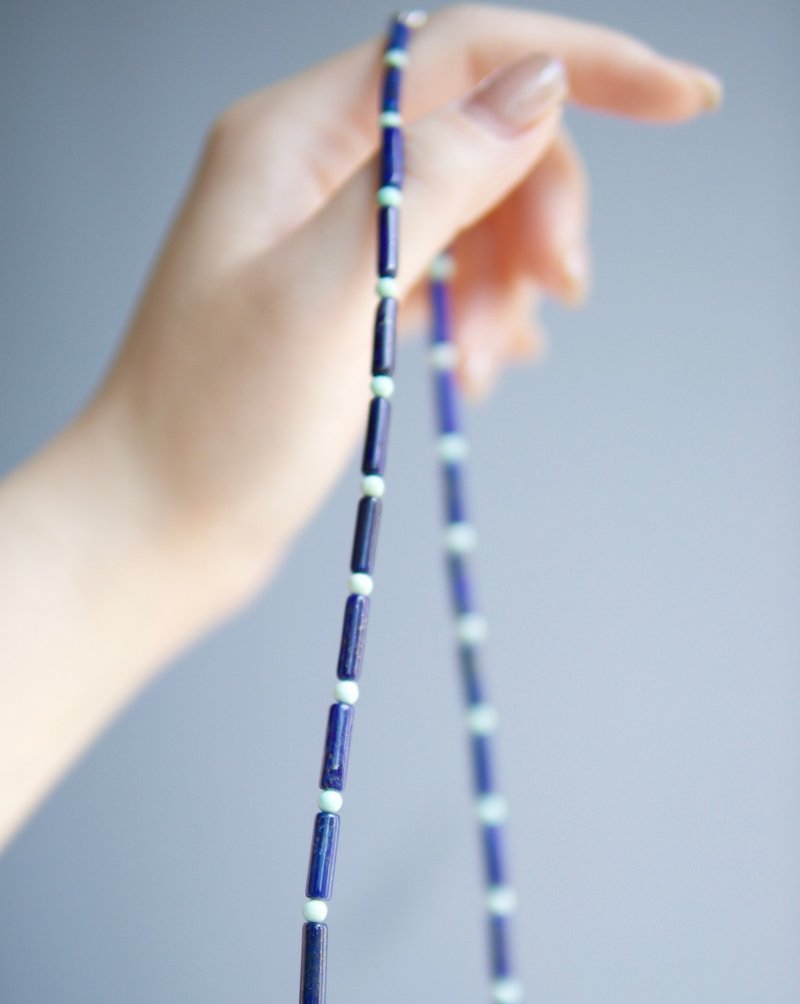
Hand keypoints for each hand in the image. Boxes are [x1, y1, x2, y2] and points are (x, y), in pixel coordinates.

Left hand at [84, 4, 721, 615]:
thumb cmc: (219, 427)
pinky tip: (477, 368)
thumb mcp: (336, 294)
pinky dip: (475, 313)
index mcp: (295, 137)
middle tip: (562, 296)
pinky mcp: (339, 298)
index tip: (686, 101)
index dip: (585, 64)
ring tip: (491, 362)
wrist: (156, 528)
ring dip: (508, 276)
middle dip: (538, 206)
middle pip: (476, 132)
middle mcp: (311, 168)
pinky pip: (440, 272)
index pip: (464, 52)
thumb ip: (436, 178)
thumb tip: (539, 81)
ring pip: (467, 209)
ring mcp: (324, 234)